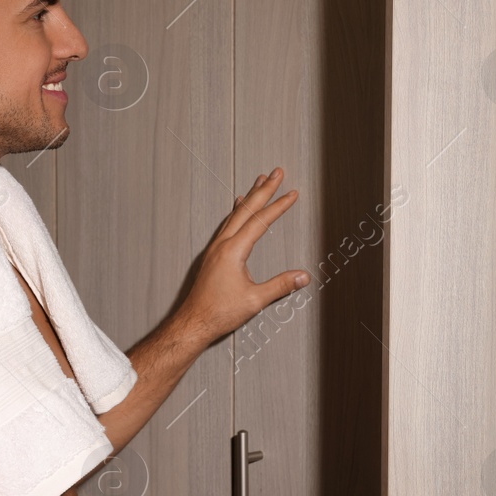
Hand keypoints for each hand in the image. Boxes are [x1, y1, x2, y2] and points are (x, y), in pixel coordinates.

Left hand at [176, 167, 309, 342]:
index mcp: (233, 251)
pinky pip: (227, 224)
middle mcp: (222, 245)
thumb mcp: (255, 300)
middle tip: (276, 173)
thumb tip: (302, 276)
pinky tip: (237, 209)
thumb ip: (280, 286)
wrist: (193, 322)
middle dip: (263, 190)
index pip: (260, 221)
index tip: (292, 193)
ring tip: (259, 182)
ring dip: (250, 197)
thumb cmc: (218, 313)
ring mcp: (215, 249)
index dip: (278, 205)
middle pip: (246, 209)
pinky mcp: (212, 256)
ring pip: (235, 214)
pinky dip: (237, 211)